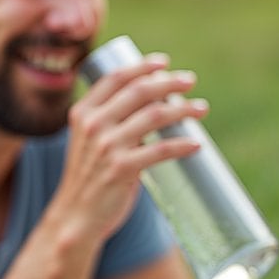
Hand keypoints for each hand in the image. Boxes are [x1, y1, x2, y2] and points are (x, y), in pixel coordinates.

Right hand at [53, 54, 207, 241]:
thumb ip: (113, 122)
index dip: (142, 66)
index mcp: (83, 112)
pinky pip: (161, 150)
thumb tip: (155, 105)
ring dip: (183, 110)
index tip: (164, 62)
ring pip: (155, 116)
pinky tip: (196, 144)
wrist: (77, 216)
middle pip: (140, 92)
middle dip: (169, 82)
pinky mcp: (122, 169)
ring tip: (201, 109)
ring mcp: (107, 146)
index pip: (116, 78)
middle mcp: (93, 124)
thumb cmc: (91, 176)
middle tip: (190, 81)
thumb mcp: (90, 141)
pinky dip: (182, 145)